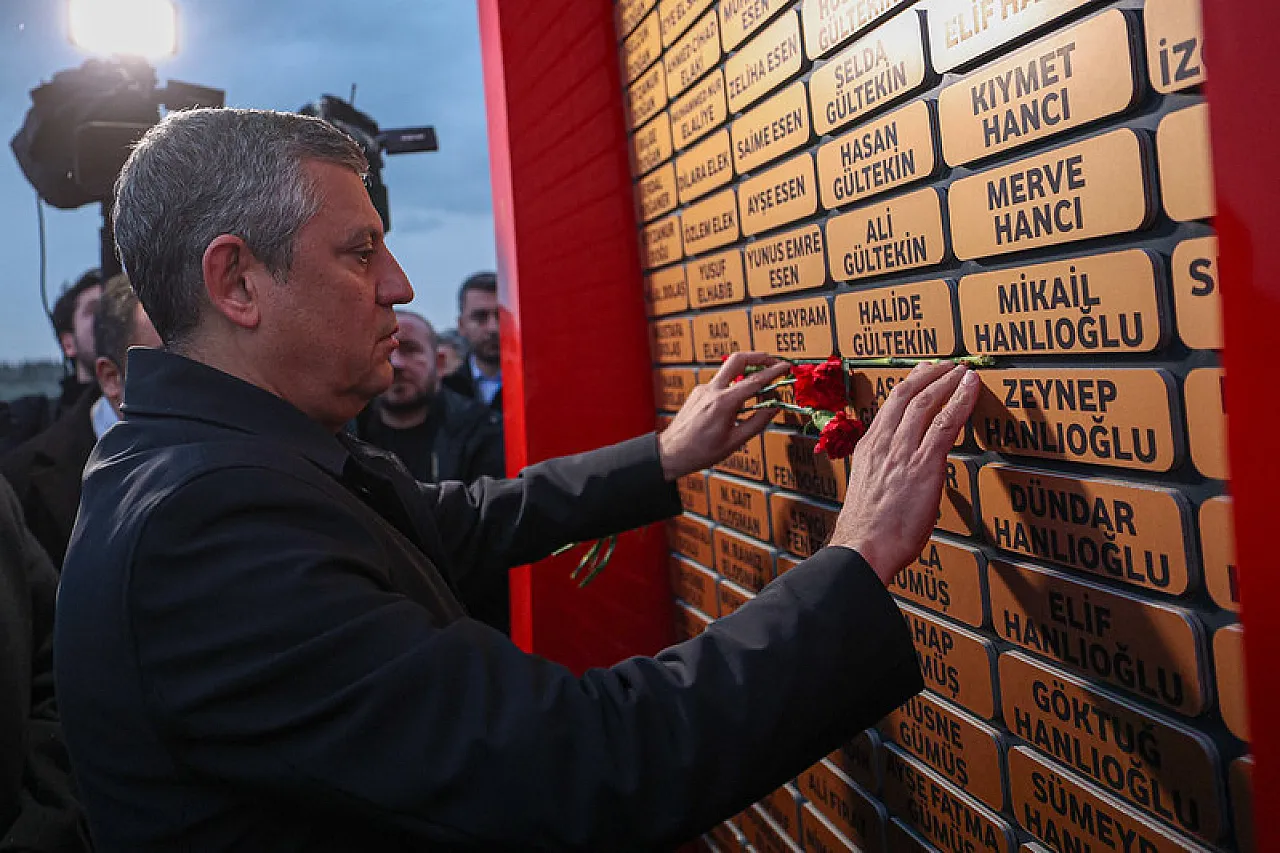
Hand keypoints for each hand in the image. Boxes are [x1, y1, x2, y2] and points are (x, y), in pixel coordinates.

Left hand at [657, 352, 790, 480]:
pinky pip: (719, 383)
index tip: (785, 367)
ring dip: (745, 372)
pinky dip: (732, 385)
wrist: (671, 452)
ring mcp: (702, 389)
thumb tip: (774, 408)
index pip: (755, 381)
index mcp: (723, 403)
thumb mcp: (735, 441)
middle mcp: (712, 391)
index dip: (773, 371)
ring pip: (728, 371)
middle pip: (737, 360)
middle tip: (771, 361)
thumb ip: (757, 422)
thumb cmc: (700, 451)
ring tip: (759, 384)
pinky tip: (738, 400)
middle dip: (757, 356)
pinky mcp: (697, 393)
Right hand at [830, 361, 980, 584]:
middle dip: (929, 375)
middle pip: (906, 396)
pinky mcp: (924, 465)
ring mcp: (903, 452)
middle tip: (947, 365)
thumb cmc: (868, 532)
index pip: (889, 406)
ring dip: (948, 382)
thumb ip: (886, 475)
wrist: (863, 548)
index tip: (922, 375)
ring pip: (926, 403)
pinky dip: (961, 400)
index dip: (909, 385)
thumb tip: (903, 477)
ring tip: (965, 372)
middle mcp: (883, 443)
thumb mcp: (871, 492)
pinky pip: (945, 423)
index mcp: (868, 449)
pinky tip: (972, 387)